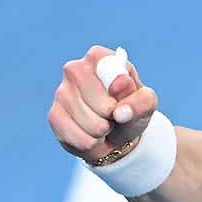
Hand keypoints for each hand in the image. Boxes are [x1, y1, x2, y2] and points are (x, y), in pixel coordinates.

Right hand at [47, 45, 160, 164]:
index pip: (110, 74)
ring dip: (104, 133)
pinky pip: (80, 139)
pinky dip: (92, 144)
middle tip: (114, 114)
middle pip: (102, 105)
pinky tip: (91, 135)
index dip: (120, 92)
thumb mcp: (146, 103)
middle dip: (114, 117)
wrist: (115, 133)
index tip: (122, 97)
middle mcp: (74, 69)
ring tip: (104, 125)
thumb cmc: (130, 109)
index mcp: (99, 58)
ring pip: (91, 125)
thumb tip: (120, 112)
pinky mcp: (54, 115)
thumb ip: (142, 101)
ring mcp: (61, 92)